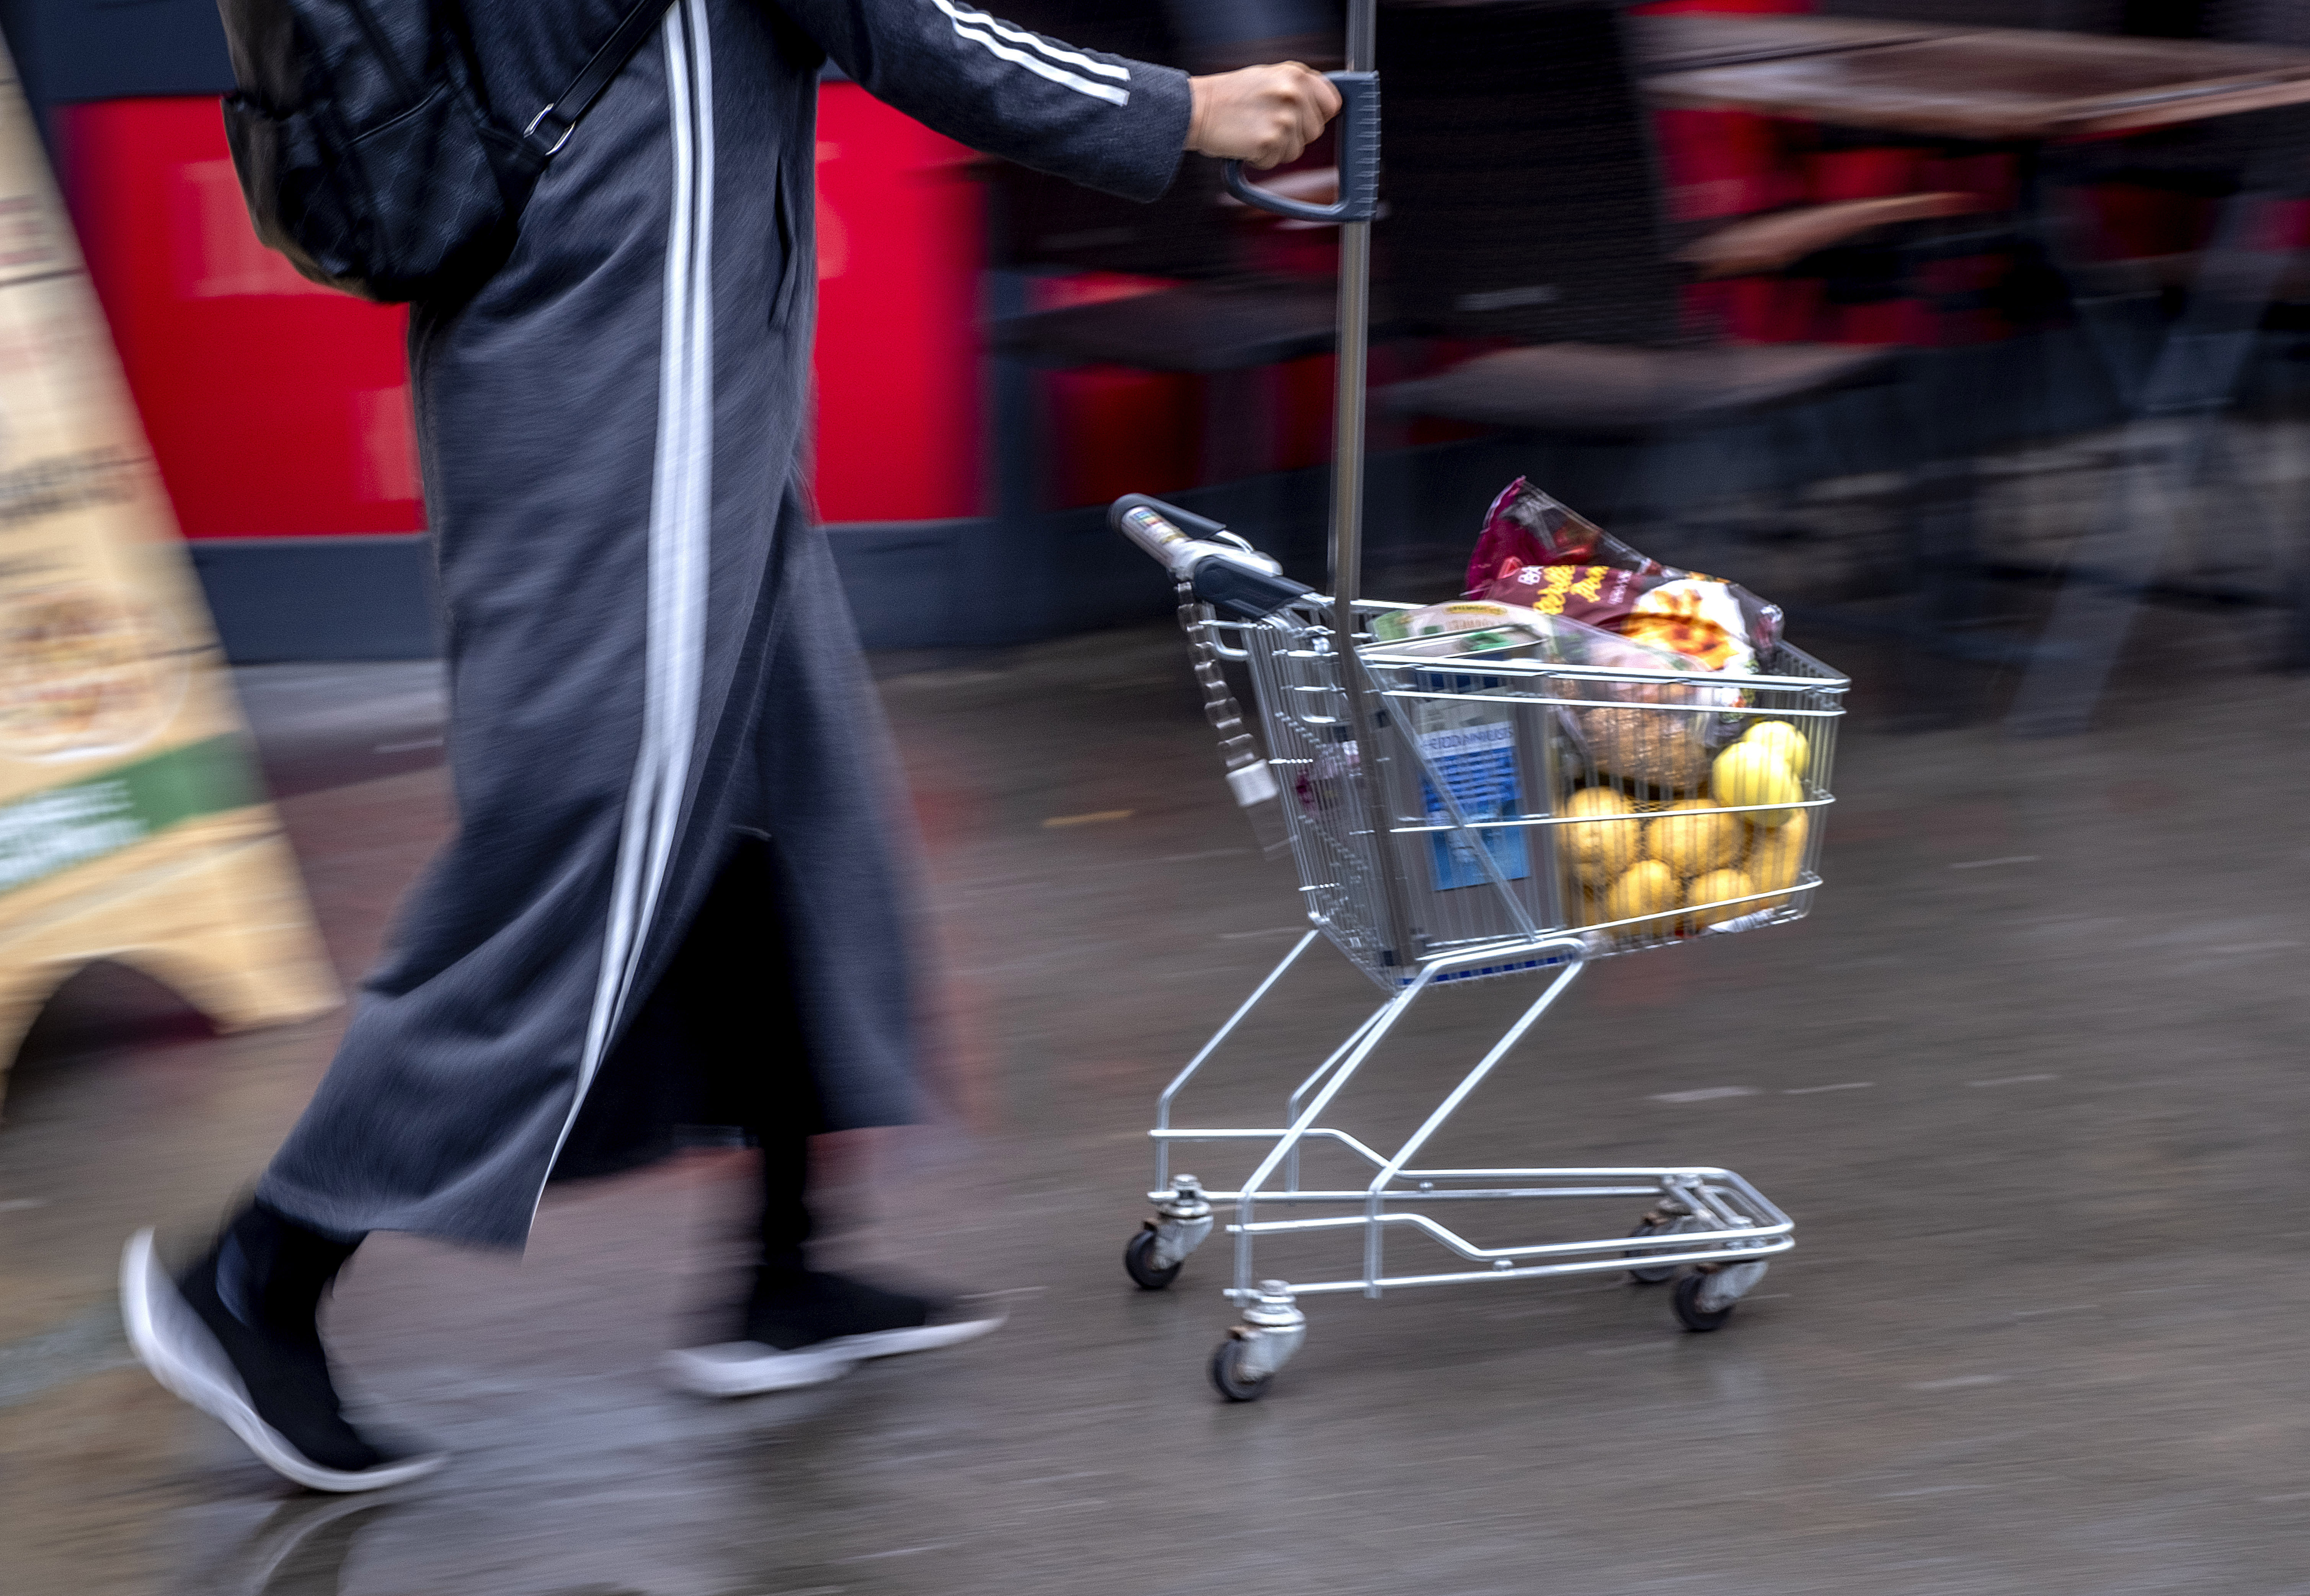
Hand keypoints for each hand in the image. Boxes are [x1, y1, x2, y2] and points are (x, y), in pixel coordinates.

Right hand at [1186, 63, 1341, 169]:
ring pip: (1296, 150)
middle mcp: (1293, 94)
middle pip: (1315, 131)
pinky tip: (1246, 142)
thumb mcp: (1269, 78)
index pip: (1332, 103)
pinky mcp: (1270, 141)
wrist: (1197, 109)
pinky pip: (1275, 161)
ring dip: (1276, 148)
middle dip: (1294, 134)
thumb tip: (1325, 105)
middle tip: (1267, 124)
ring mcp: (1283, 118)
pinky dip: (1260, 158)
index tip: (1303, 118)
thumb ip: (1298, 89)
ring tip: (1254, 131)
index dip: (1318, 114)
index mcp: (1296, 75)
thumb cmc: (1229, 96)